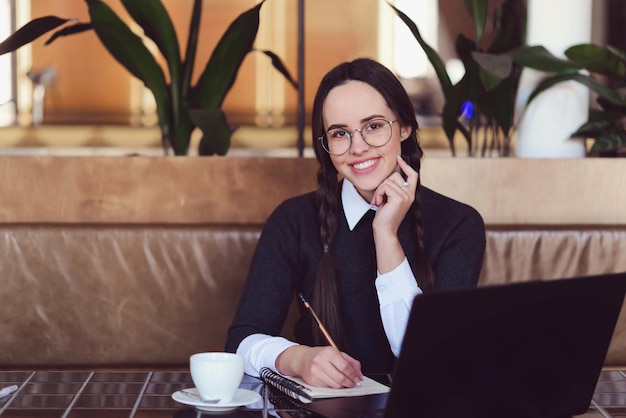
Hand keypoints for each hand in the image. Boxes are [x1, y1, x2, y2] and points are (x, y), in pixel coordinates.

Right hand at [275, 345, 362, 387]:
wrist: (302, 359)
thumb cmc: (320, 355)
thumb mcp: (336, 353)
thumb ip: (350, 361)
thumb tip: (358, 373)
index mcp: (329, 352)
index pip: (344, 366)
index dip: (353, 374)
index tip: (358, 378)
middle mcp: (321, 361)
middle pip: (340, 377)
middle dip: (350, 382)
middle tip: (353, 383)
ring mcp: (316, 371)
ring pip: (335, 384)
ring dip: (343, 386)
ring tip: (345, 382)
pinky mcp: (312, 381)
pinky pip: (328, 387)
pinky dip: (334, 386)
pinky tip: (334, 381)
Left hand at [370, 156, 417, 273]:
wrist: (384, 230)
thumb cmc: (384, 215)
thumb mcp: (390, 198)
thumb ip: (392, 187)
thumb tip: (391, 173)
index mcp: (410, 194)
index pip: (413, 175)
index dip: (406, 165)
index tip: (398, 158)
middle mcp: (410, 194)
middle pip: (395, 175)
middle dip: (383, 184)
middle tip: (379, 198)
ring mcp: (406, 196)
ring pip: (388, 181)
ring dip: (379, 190)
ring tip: (379, 202)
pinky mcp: (399, 198)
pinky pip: (385, 187)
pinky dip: (378, 194)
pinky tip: (378, 203)